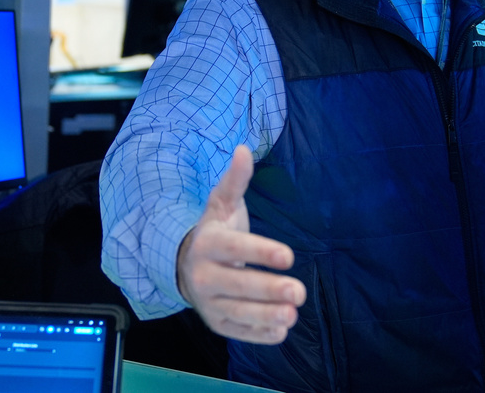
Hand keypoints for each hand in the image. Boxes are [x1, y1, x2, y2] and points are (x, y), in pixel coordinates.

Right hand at [177, 145, 306, 343]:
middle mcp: (203, 276)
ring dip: (266, 315)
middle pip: (238, 285)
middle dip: (269, 289)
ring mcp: (209, 303)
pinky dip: (259, 334)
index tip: (289, 256)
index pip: (235, 249)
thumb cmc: (215, 231)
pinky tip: (282, 330)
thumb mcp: (221, 204)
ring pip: (239, 312)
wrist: (184, 265)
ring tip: (293, 314)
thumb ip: (235, 180)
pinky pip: (238, 332)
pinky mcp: (217, 323)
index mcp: (207, 244)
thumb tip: (244, 149)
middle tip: (300, 291)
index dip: (261, 252)